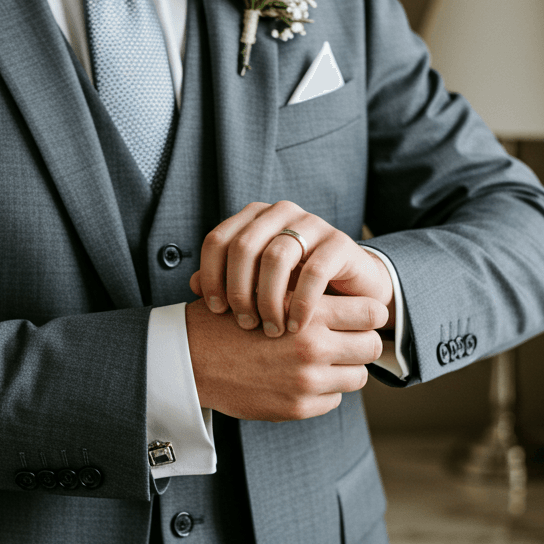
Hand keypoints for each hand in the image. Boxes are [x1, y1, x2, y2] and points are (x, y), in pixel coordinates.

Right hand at [185, 293, 386, 421]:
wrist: (190, 358)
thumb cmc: (229, 318)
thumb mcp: (269, 292)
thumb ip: (309, 292)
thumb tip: (349, 294)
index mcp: (310, 312)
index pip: (374, 312)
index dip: (369, 312)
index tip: (359, 315)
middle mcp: (314, 347)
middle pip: (372, 346)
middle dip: (362, 341)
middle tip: (346, 338)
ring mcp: (307, 382)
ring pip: (358, 376)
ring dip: (346, 367)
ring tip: (324, 360)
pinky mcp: (298, 408)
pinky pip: (333, 399)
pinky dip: (324, 390)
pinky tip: (302, 379)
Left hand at [189, 201, 393, 337]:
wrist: (350, 289)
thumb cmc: (295, 287)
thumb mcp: (256, 284)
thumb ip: (225, 280)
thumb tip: (193, 285)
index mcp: (254, 218)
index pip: (218, 240)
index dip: (212, 276)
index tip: (215, 311)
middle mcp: (281, 213)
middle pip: (243, 247)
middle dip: (239, 291)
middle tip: (245, 324)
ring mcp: (312, 223)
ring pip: (277, 258)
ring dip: (269, 299)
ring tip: (271, 329)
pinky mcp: (340, 242)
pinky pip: (314, 271)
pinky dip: (301, 303)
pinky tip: (295, 326)